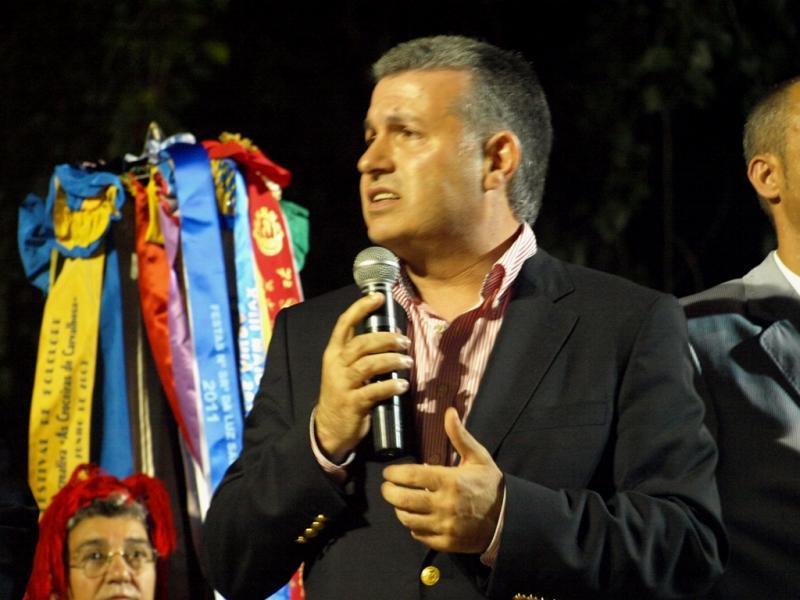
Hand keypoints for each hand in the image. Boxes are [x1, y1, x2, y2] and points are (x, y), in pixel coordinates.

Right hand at [314, 293, 411, 460]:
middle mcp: (336, 365)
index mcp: (333, 353)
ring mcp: (343, 384)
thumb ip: (361, 354)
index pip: (344, 324)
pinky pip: (375, 390)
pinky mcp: (352, 403)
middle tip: (405, 341)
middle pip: (362, 343)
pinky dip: (392, 386)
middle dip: (387, 339)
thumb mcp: (344, 370)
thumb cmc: (342, 393)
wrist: (329, 428)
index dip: (361, 308)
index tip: (379, 297)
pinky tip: (403, 386)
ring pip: (369, 364)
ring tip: (407, 362)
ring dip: (393, 360)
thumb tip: (391, 337)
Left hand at [381, 407, 503, 552]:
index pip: (412, 476)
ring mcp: (445, 525)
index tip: (388, 472)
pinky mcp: (446, 542)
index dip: (394, 473)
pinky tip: (416, 517)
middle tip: (386, 487)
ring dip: (399, 510)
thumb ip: (459, 436)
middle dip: (389, 492)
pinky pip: (419, 535)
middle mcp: (444, 504)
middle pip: (403, 500)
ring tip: (399, 501)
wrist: (508, 518)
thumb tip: (449, 412)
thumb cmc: (489, 484)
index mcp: (450, 481)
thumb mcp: (478, 457)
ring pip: (408, 520)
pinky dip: (413, 527)